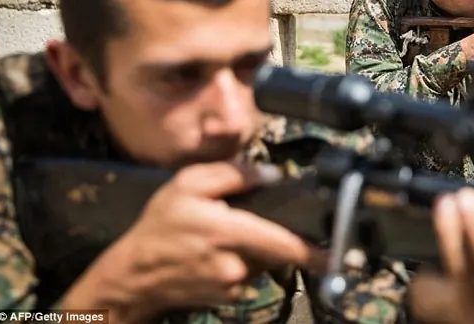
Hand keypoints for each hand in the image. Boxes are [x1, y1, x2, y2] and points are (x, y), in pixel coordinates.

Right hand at [63, 161, 325, 320]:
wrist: (132, 276)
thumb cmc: (160, 226)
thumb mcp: (187, 184)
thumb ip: (233, 174)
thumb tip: (273, 174)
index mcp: (227, 232)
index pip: (282, 243)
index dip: (314, 250)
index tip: (341, 254)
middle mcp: (235, 264)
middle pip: (278, 248)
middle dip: (278, 236)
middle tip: (256, 223)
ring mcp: (233, 286)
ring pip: (265, 261)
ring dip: (258, 247)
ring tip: (226, 235)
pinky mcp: (229, 298)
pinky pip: (250, 275)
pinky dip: (245, 261)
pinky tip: (220, 253)